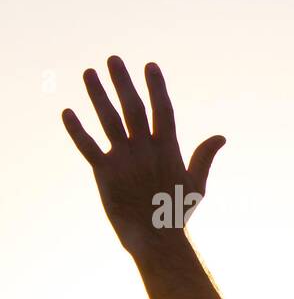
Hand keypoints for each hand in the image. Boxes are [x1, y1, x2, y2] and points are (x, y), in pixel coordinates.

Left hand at [62, 56, 224, 258]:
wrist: (158, 239)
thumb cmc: (178, 213)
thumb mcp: (196, 184)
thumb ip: (204, 157)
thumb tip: (221, 137)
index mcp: (168, 150)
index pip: (163, 110)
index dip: (156, 87)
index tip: (149, 66)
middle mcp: (146, 150)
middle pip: (133, 108)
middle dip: (123, 82)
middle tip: (113, 59)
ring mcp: (125, 161)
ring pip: (109, 121)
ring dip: (98, 95)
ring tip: (88, 73)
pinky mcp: (105, 173)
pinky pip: (88, 147)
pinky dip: (77, 130)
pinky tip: (67, 112)